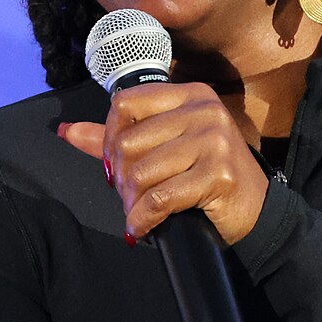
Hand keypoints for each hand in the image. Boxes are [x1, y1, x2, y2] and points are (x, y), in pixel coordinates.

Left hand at [59, 82, 270, 245]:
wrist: (255, 211)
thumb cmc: (206, 177)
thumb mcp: (165, 147)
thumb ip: (116, 137)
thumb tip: (66, 130)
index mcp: (189, 95)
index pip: (125, 103)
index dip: (109, 136)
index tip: (114, 163)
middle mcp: (204, 111)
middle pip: (129, 141)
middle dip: (119, 177)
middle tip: (128, 196)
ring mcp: (215, 141)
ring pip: (141, 172)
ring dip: (131, 202)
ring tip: (137, 212)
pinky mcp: (218, 174)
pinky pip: (160, 199)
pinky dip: (143, 218)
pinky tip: (143, 227)